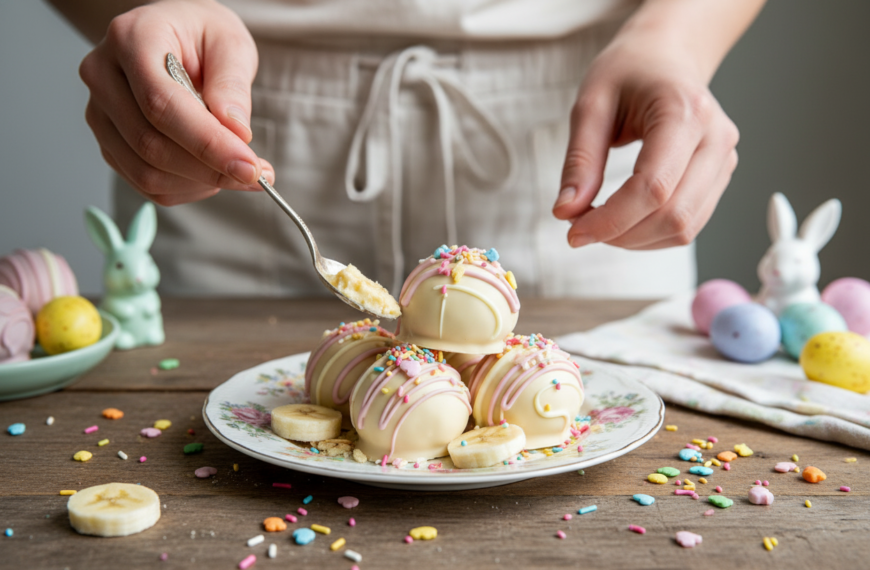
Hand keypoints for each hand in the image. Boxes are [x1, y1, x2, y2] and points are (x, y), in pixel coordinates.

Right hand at [79, 0, 273, 205]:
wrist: (177, 36)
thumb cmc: (203, 35)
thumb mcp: (230, 44)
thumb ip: (232, 85)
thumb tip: (236, 132)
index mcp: (131, 39)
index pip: (162, 105)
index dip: (208, 143)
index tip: (250, 167)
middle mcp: (103, 76)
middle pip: (150, 145)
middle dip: (210, 170)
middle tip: (256, 174)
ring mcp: (100, 113)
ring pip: (146, 172)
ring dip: (200, 183)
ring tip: (236, 169)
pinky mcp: (108, 143)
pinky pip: (146, 184)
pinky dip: (187, 188)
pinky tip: (211, 171)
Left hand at [552, 34, 738, 249]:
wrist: (666, 55)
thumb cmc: (628, 72)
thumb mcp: (591, 105)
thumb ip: (580, 161)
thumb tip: (567, 212)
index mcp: (685, 111)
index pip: (653, 187)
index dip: (611, 220)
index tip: (573, 232)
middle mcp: (716, 138)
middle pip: (674, 215)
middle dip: (621, 235)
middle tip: (580, 227)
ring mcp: (724, 159)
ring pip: (684, 228)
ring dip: (635, 240)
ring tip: (599, 221)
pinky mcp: (719, 176)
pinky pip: (689, 224)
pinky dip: (651, 234)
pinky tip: (624, 220)